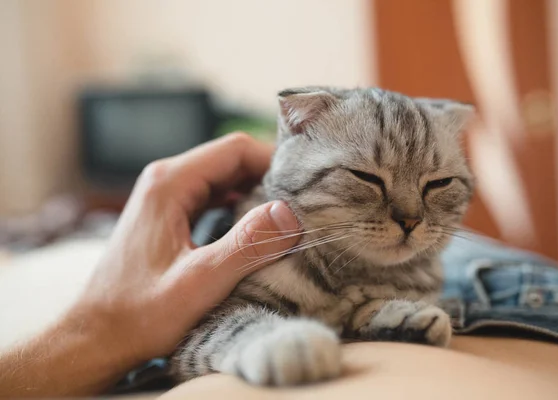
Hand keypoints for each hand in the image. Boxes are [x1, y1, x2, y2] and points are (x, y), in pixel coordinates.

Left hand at [78, 133, 299, 361]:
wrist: (96, 336)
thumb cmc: (138, 314)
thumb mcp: (198, 282)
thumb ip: (246, 245)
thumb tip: (289, 213)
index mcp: (170, 184)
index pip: (236, 149)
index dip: (275, 161)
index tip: (307, 186)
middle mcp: (166, 181)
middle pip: (231, 160)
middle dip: (270, 177)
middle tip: (305, 203)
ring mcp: (166, 197)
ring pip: (224, 178)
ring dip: (257, 192)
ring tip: (289, 216)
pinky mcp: (169, 216)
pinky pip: (213, 197)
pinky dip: (239, 206)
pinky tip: (257, 228)